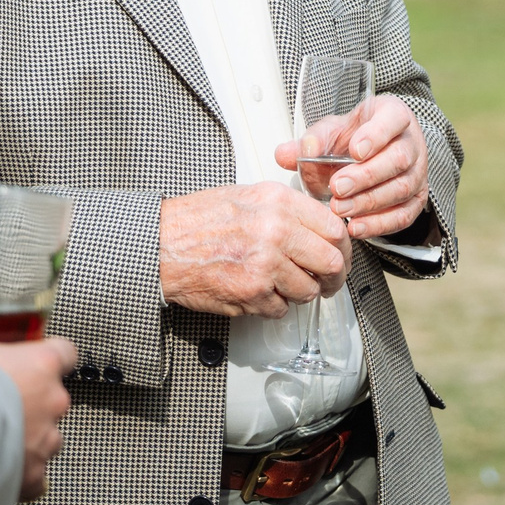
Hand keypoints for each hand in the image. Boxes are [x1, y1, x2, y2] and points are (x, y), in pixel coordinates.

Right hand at [0, 335, 76, 500]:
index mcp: (41, 363)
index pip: (65, 355)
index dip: (46, 364)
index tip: (34, 369)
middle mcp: (52, 400)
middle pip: (52, 402)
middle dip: (28, 409)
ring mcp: (45, 439)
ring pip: (45, 441)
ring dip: (25, 443)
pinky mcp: (31, 474)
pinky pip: (34, 480)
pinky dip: (17, 478)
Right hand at [159, 183, 350, 315]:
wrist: (161, 245)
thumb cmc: (198, 221)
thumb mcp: (249, 196)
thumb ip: (287, 210)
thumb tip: (321, 227)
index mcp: (279, 203)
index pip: (335, 228)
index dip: (343, 248)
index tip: (340, 256)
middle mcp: (276, 232)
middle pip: (331, 263)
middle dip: (333, 277)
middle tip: (327, 282)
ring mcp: (265, 265)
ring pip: (308, 290)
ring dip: (300, 293)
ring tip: (282, 285)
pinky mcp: (251, 294)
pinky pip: (281, 309)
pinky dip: (273, 305)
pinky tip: (258, 291)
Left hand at [275, 92, 431, 241]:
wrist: (373, 153)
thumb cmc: (355, 138)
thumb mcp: (332, 131)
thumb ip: (311, 141)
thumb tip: (286, 154)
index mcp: (393, 115)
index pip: (393, 119)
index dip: (376, 135)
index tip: (354, 151)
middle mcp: (412, 142)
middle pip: (399, 158)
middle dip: (366, 176)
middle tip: (338, 187)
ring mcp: (418, 172)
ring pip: (402, 188)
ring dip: (369, 202)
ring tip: (340, 209)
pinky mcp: (416, 199)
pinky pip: (404, 215)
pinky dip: (380, 224)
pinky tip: (356, 226)